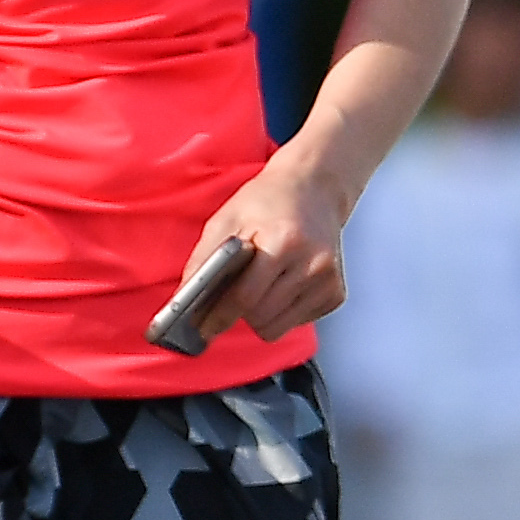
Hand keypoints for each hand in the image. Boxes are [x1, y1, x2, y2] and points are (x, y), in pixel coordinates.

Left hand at [185, 151, 354, 344]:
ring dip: (259, 315)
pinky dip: (281, 312)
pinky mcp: (336, 294)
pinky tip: (282, 284)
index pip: (245, 297)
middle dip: (239, 313)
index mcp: (285, 241)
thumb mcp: (227, 220)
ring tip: (259, 286)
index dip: (218, 316)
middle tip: (230, 296)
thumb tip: (183, 302)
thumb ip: (203, 260)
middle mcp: (314, 264)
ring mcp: (329, 282)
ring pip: (278, 328)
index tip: (201, 330)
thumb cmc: (267, 202)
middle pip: (261, 317)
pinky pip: (296, 323)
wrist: (315, 188)